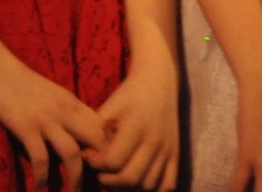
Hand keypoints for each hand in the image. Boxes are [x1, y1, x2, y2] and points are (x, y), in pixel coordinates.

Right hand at [0, 52, 108, 189]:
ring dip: (76, 178)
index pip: (103, 128)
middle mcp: (65, 111)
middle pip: (96, 141)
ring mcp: (46, 119)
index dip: (109, 150)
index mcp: (73, 102)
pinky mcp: (26, 127)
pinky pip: (41, 157)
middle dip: (100, 167)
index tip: (107, 168)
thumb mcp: (54, 94)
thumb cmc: (22, 82)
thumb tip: (80, 136)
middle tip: (97, 185)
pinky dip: (43, 176)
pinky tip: (41, 186)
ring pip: (73, 154)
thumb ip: (68, 112)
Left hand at [88, 60, 179, 188]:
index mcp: (135, 127)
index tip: (89, 155)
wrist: (158, 82)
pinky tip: (139, 183)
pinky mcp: (176, 155)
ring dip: (129, 188)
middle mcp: (154, 141)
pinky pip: (168, 185)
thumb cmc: (129, 95)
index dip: (95, 164)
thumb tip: (86, 158)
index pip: (112, 161)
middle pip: (130, 179)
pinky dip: (153, 190)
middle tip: (101, 171)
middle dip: (109, 181)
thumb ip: (97, 134)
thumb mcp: (109, 108)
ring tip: (117, 176)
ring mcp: (167, 150)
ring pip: (148, 186)